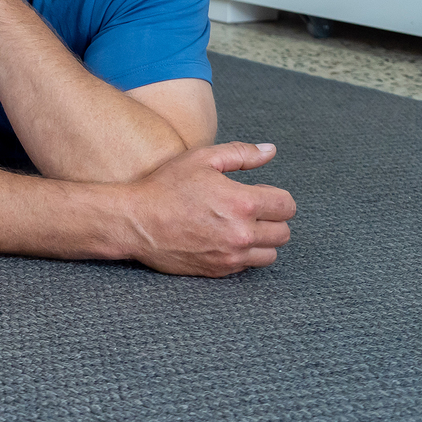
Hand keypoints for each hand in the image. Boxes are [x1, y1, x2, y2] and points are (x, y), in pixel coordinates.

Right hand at [121, 142, 295, 276]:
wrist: (135, 222)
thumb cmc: (165, 187)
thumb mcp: (201, 159)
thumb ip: (241, 154)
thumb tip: (270, 150)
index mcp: (242, 202)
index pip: (287, 206)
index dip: (275, 197)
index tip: (258, 194)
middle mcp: (242, 233)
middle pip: (283, 232)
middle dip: (271, 219)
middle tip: (248, 211)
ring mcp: (231, 255)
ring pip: (271, 253)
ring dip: (261, 240)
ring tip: (239, 227)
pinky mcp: (220, 270)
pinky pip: (248, 266)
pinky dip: (243, 254)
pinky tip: (224, 240)